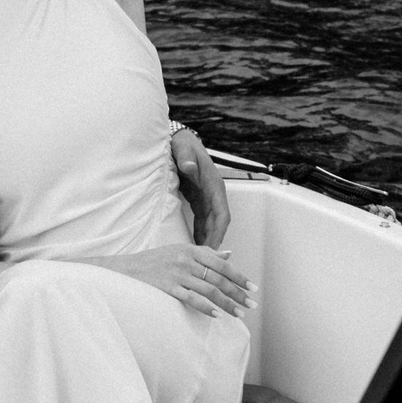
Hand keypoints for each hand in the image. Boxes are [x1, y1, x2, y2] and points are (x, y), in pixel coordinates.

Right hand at [100, 242, 251, 319]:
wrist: (126, 269)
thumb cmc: (155, 261)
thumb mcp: (180, 252)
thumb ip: (205, 254)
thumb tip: (229, 253)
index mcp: (191, 250)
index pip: (222, 264)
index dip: (239, 276)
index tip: (253, 288)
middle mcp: (186, 260)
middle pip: (218, 278)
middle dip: (237, 293)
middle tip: (251, 304)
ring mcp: (177, 273)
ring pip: (209, 290)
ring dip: (226, 303)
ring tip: (239, 314)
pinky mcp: (168, 287)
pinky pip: (192, 299)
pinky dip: (206, 308)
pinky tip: (217, 316)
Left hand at [172, 126, 230, 248]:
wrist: (180, 140)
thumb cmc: (183, 144)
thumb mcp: (183, 148)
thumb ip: (186, 157)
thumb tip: (188, 166)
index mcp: (213, 184)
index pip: (221, 214)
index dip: (218, 232)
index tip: (214, 247)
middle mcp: (213, 193)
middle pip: (218, 223)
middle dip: (214, 242)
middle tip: (207, 262)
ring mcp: (207, 197)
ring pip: (211, 224)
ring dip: (208, 240)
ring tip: (201, 260)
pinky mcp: (199, 199)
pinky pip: (203, 221)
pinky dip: (201, 234)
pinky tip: (195, 246)